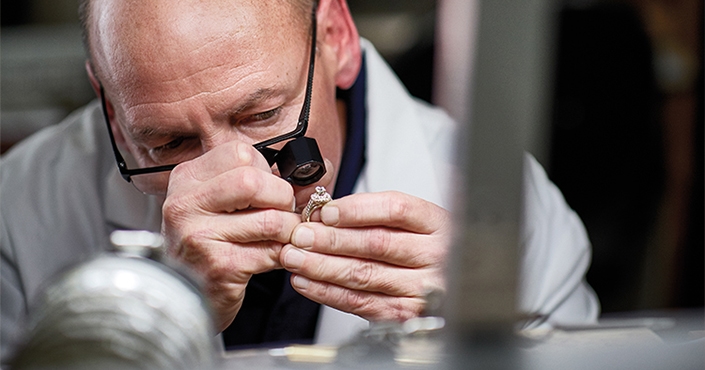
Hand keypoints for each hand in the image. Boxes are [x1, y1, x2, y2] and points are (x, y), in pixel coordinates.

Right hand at [161, 141, 300, 330]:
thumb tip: (320, 171)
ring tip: (281, 236)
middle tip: (283, 213)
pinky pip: (271, 251)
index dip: (268, 171)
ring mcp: (199, 235)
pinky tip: (273, 254)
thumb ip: (267, 182)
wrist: (189, 298)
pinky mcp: (219, 266)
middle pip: (253, 181)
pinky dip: (284, 252)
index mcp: (188, 178)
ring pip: (270, 219)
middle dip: (283, 198)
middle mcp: (186, 203)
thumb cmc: (212, 246)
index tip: (271, 188)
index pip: (240, 153)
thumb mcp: (226, 205)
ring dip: (288, 229)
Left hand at [280, 191, 449, 321]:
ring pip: (364, 274)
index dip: (357, 210)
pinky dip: (328, 292)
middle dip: (330, 238)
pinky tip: (308, 281)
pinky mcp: (405, 313)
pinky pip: (360, 302)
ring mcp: (421, 287)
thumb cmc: (429, 248)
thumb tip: (327, 213)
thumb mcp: (418, 222)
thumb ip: (379, 214)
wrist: (459, 285)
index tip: (327, 211)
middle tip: (300, 235)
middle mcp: (434, 255)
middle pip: (376, 243)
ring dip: (322, 265)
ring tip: (295, 257)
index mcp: (437, 223)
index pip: (396, 209)